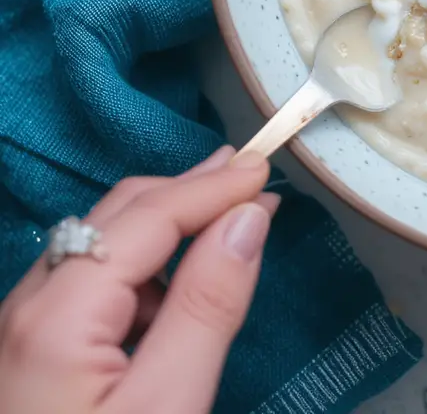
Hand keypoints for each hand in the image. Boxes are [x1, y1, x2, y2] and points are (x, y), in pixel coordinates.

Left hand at [0, 148, 276, 413]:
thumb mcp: (168, 405)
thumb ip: (209, 304)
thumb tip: (249, 216)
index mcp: (58, 312)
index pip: (149, 216)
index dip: (212, 186)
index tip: (268, 170)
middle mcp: (27, 303)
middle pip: (117, 214)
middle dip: (188, 190)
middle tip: (250, 181)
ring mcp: (20, 328)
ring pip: (99, 241)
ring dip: (166, 224)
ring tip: (224, 227)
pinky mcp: (27, 352)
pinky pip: (88, 280)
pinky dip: (142, 266)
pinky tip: (174, 293)